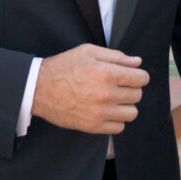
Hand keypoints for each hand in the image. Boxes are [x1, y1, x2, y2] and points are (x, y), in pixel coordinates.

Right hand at [31, 45, 147, 135]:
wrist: (39, 88)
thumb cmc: (63, 67)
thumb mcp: (88, 52)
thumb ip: (115, 56)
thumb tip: (137, 62)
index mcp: (107, 73)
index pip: (141, 79)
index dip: (138, 76)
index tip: (132, 76)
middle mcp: (106, 94)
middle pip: (137, 95)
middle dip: (131, 89)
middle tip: (117, 86)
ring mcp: (100, 113)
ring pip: (132, 113)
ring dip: (126, 106)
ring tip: (113, 100)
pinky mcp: (93, 126)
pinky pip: (119, 127)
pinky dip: (116, 120)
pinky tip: (106, 111)